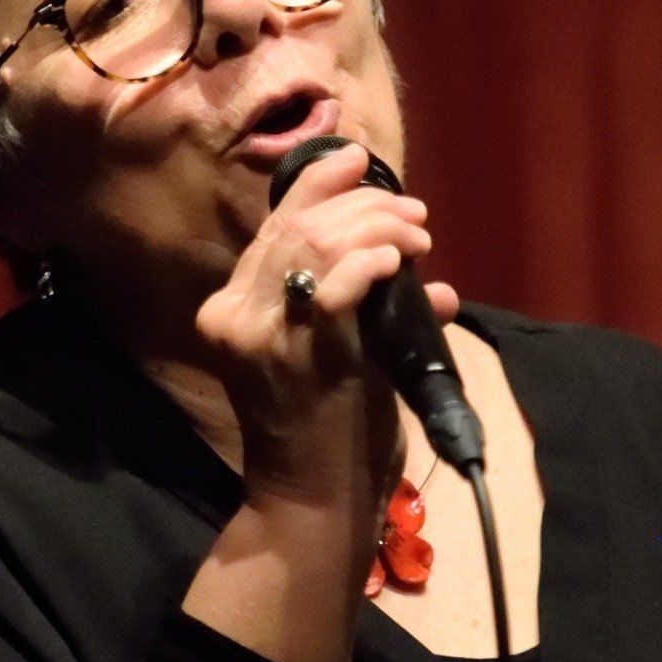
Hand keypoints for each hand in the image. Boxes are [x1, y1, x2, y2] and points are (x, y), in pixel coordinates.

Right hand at [194, 143, 459, 511]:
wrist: (312, 502)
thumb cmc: (327, 431)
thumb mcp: (331, 354)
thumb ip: (362, 308)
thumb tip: (431, 280)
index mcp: (230, 307)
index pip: (275, 225)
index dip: (319, 184)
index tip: (359, 159)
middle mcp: (234, 314)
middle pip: (298, 227)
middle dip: (362, 205)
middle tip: (413, 214)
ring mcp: (262, 335)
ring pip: (316, 245)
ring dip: (376, 228)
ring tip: (416, 235)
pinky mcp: (300, 355)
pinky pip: (334, 288)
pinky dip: (368, 263)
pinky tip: (396, 261)